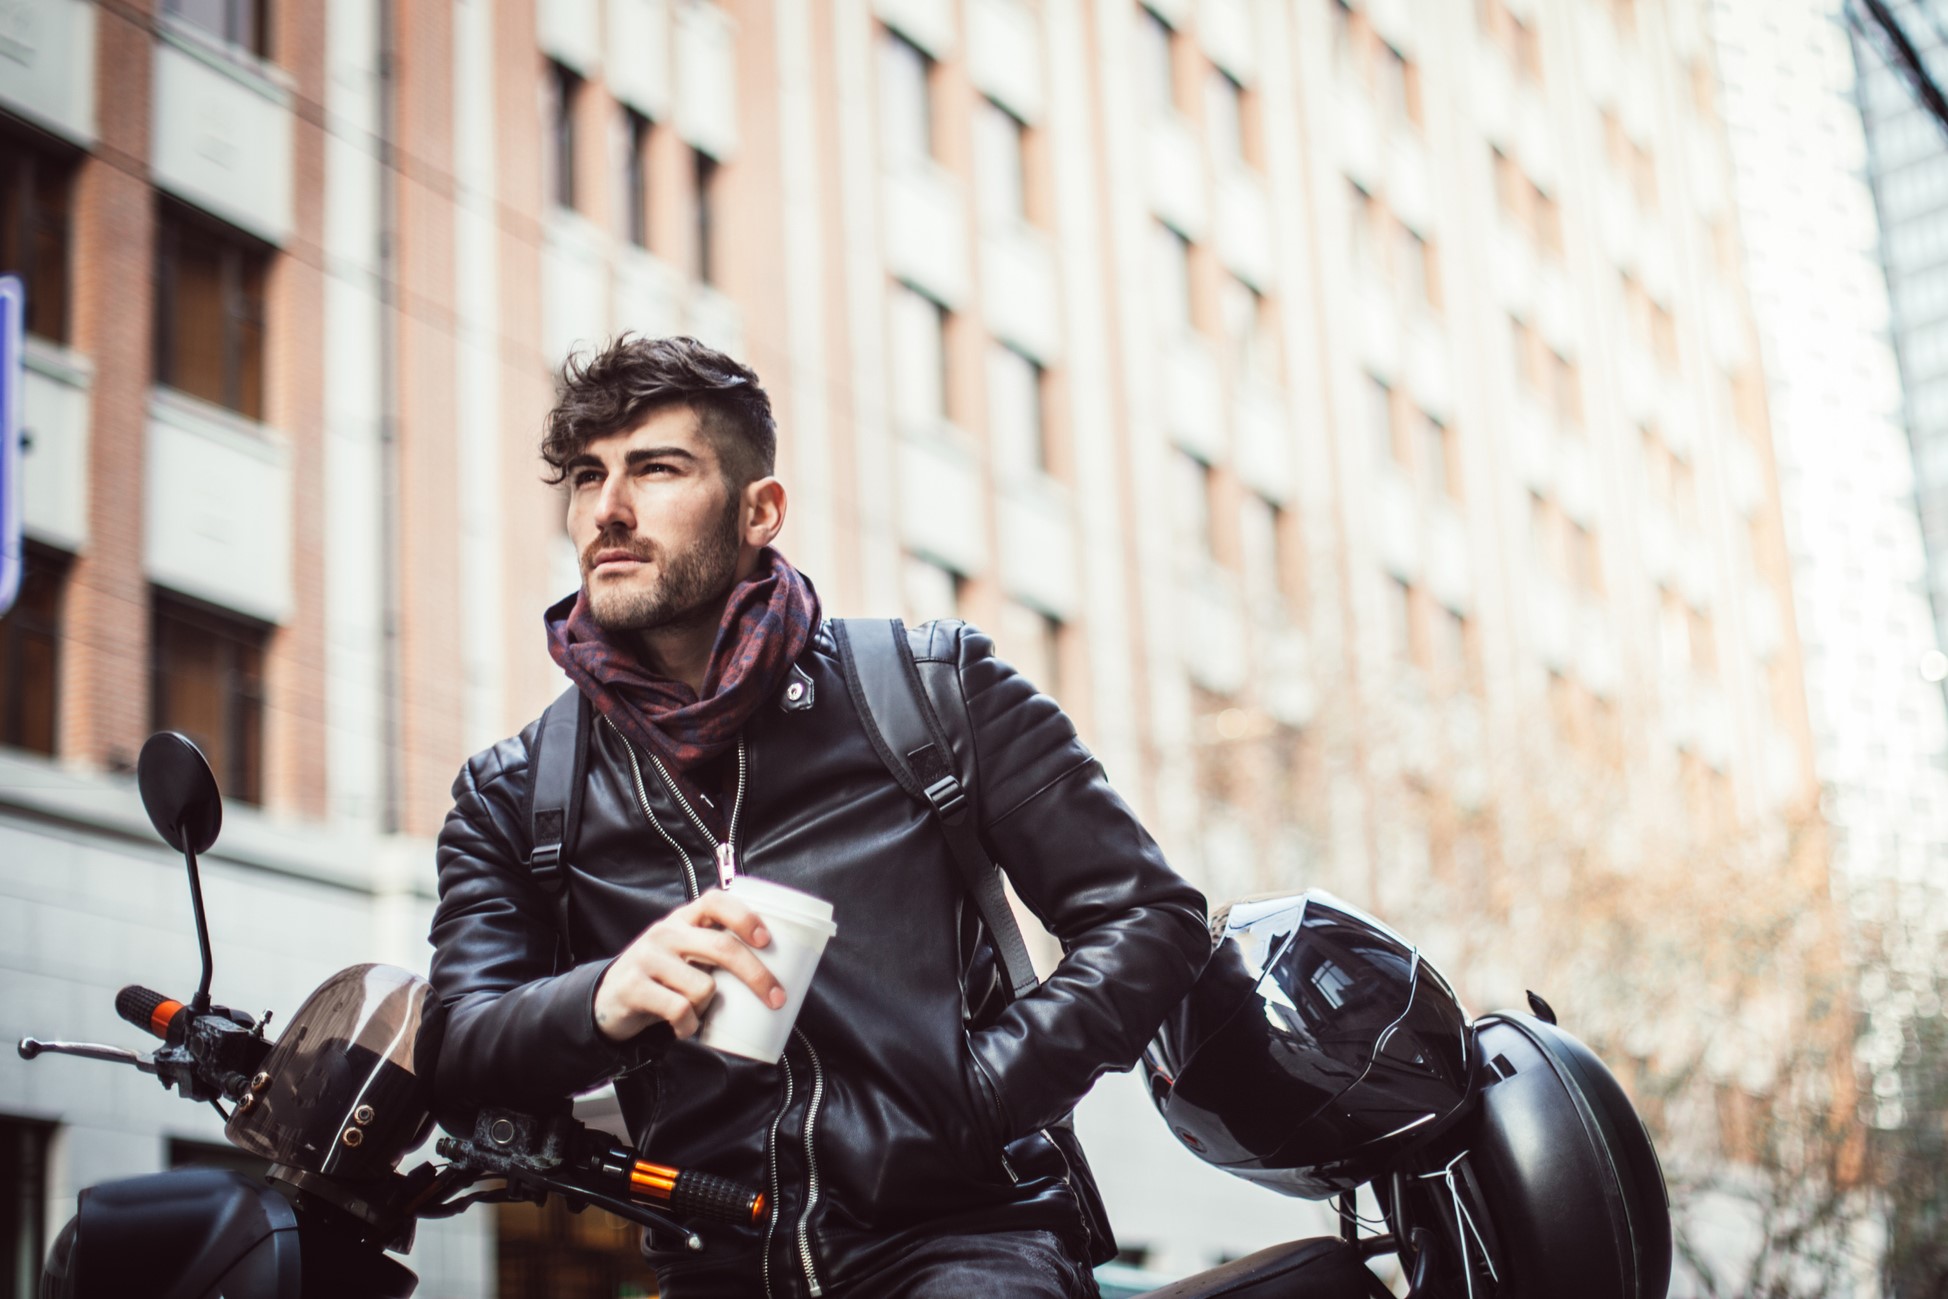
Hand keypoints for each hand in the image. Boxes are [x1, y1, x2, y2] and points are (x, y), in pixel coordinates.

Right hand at [594, 891, 786, 1042]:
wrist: (608, 1001)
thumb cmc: (662, 978)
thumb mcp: (684, 954)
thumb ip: (714, 951)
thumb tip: (774, 971)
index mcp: (684, 919)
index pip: (716, 901)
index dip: (745, 917)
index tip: (767, 940)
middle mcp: (666, 932)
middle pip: (722, 947)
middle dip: (757, 976)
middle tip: (776, 998)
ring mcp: (648, 957)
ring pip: (704, 987)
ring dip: (707, 1008)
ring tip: (696, 1011)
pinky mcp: (634, 986)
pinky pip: (679, 1010)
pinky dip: (688, 1026)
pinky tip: (684, 1028)